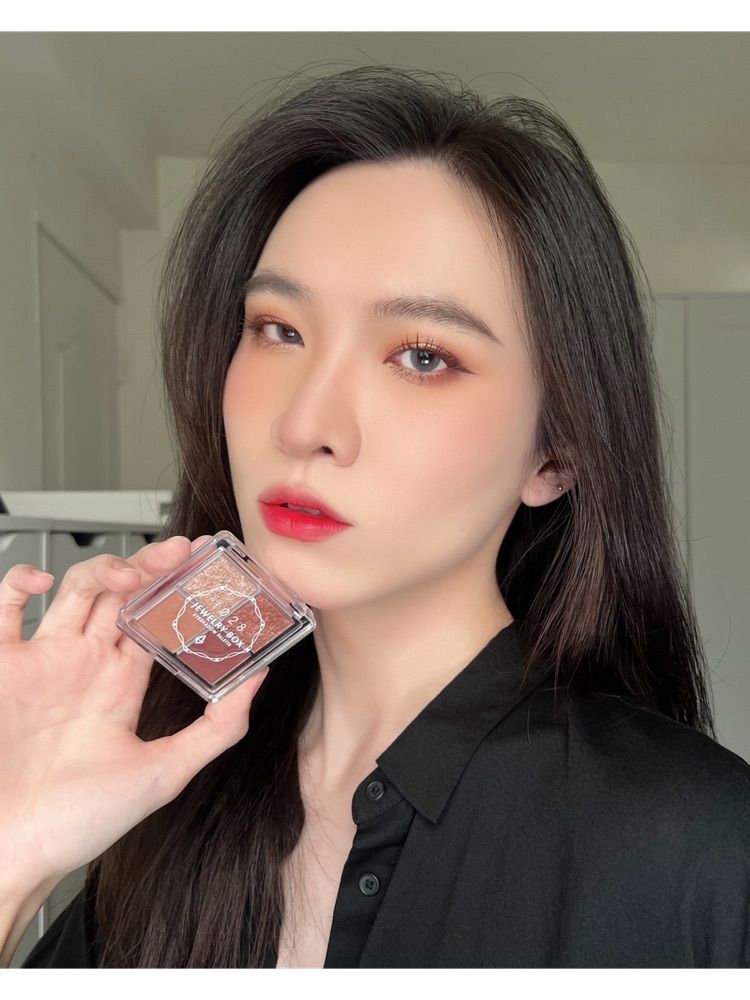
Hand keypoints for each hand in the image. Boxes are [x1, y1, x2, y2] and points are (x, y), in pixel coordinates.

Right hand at [0, 535, 269, 895]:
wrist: (13, 851)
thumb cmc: (79, 823)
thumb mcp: (164, 773)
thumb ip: (217, 729)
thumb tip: (258, 680)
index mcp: (121, 684)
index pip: (156, 619)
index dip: (180, 590)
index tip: (207, 566)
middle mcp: (85, 664)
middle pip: (123, 593)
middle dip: (153, 565)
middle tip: (181, 551)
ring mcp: (44, 660)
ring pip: (77, 589)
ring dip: (106, 569)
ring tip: (134, 573)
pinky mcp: (4, 665)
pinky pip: (5, 608)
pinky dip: (18, 582)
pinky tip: (41, 581)